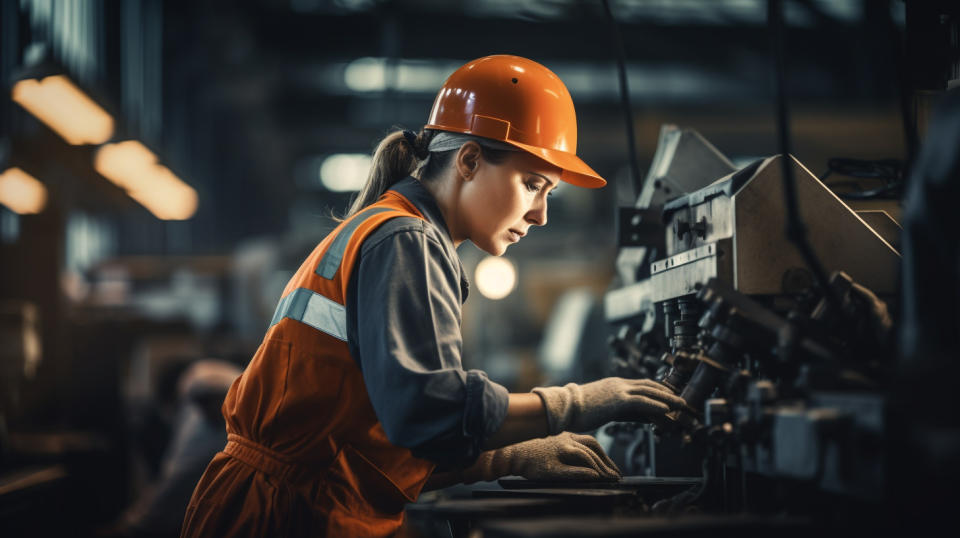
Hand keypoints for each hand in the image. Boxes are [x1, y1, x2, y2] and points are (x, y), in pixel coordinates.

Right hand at [462, 432, 620, 482]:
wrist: (509, 452)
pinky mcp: (552, 465)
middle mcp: (565, 440)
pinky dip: (587, 473)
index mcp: (565, 435)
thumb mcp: (552, 443)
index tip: (613, 467)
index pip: (592, 442)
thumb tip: (584, 456)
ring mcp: (559, 451)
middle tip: (617, 475)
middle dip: (607, 463)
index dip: (605, 455)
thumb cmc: (529, 450)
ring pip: (587, 457)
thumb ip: (568, 445)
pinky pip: (574, 469)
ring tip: (610, 479)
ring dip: (601, 469)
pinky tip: (595, 478)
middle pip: (593, 448)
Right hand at [532, 377, 685, 434]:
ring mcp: (619, 390)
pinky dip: (656, 405)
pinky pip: (643, 402)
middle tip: (681, 400)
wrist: (564, 407)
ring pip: (650, 392)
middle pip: (650, 385)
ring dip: (668, 399)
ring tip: (681, 405)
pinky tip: (667, 410)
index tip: (669, 397)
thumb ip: (619, 410)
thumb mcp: (602, 409)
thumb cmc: (577, 411)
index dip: (657, 390)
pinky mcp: (618, 400)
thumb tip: (632, 417)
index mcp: (614, 384)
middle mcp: (619, 384)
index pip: (642, 385)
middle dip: (667, 393)